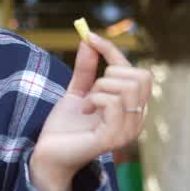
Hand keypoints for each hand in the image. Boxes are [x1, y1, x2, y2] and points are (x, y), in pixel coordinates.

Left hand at [30, 31, 151, 190]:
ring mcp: (128, 131)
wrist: (48, 153)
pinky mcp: (113, 138)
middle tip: (90, 91)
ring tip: (87, 104)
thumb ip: (85, 69)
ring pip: (127, 88)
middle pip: (140, 77)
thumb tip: (88, 39)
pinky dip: (95, 98)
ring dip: (100, 88)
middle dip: (109, 74)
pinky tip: (85, 110)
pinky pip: (114, 102)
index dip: (113, 51)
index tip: (89, 37)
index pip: (138, 72)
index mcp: (133, 110)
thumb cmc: (64, 126)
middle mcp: (137, 120)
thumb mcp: (76, 91)